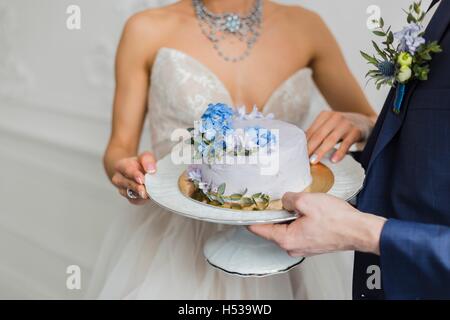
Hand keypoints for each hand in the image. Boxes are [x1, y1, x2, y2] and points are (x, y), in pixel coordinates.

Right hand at [112, 151, 155, 204]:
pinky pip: (134, 200)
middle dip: (136, 187)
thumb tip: (151, 170)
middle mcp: (118, 178)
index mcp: (120, 166)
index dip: (135, 175)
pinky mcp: (129, 198)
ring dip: (140, 195)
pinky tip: (148, 197)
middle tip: (145, 191)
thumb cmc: (142, 164)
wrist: (139, 172)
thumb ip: (148, 160)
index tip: (142, 180)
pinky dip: (142, 200)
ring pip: (129, 194)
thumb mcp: (145, 157)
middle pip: (127, 184)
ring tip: (149, 194)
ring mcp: (122, 189)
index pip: (127, 170)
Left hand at [249, 192, 385, 256]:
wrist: (358, 230)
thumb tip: (283, 199)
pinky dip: (296, 219)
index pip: (258, 229)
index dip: (250, 216)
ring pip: (285, 228)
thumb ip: (288, 199)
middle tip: (267, 197)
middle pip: (272, 228)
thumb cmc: (336, 219)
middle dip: (270, 212)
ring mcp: (302, 246)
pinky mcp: (311, 243)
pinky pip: (296, 230)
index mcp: (286, 239)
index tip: (244, 208)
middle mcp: (291, 247)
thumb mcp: (306, 201)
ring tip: (287, 201)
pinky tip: (301, 209)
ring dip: (285, 215)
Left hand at [307, 111, 371, 163]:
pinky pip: (346, 144)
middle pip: (319, 135)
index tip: (298, 154)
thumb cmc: (342, 127)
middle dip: (310, 148)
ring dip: (321, 151)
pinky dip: (339, 152)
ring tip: (313, 161)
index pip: (312, 131)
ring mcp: (345, 124)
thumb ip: (318, 133)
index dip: (304, 143)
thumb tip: (301, 145)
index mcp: (325, 115)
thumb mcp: (329, 125)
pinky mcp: (355, 131)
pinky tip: (333, 160)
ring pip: (330, 140)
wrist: (365, 121)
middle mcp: (334, 117)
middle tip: (302, 160)